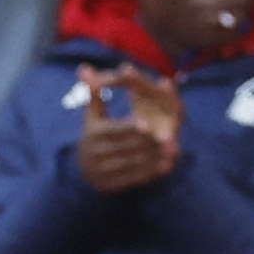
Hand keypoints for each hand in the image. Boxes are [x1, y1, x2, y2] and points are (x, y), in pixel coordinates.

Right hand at [76, 63, 182, 191]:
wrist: (81, 171)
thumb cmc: (94, 135)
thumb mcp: (92, 116)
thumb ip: (94, 94)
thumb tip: (85, 68)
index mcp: (92, 135)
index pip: (114, 131)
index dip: (131, 128)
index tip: (149, 124)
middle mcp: (95, 155)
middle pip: (126, 147)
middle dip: (149, 142)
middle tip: (170, 137)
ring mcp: (102, 172)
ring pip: (132, 164)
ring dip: (154, 157)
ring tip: (173, 149)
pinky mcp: (110, 186)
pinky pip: (133, 179)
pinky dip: (150, 172)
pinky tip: (166, 165)